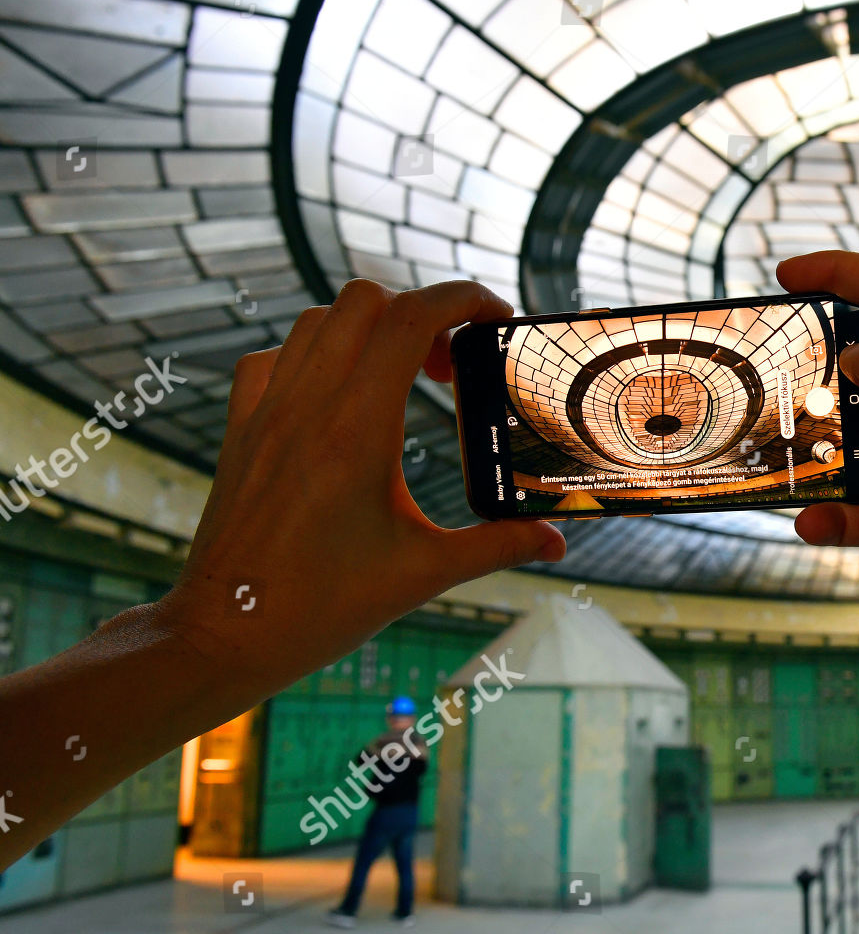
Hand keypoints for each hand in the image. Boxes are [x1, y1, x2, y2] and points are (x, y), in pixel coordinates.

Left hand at [166, 279, 565, 686]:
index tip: (495, 318)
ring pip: (318, 319)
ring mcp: (266, 411)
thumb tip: (558, 541)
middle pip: (366, 301)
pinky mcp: (241, 428)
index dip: (463, 299)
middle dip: (421, 311)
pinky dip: (313, 353)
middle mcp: (307, 405)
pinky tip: (336, 394)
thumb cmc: (322, 608)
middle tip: (450, 365)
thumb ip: (499, 546)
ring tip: (401, 377)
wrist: (225, 634)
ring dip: (368, 327)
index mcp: (357, 430)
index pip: (412, 319)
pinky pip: (273, 356)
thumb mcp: (424, 574)